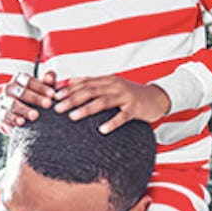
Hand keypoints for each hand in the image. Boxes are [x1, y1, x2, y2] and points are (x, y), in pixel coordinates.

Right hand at [0, 70, 56, 128]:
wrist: (12, 109)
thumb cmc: (31, 96)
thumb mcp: (40, 88)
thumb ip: (47, 82)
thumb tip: (51, 76)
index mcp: (19, 79)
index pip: (29, 81)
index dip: (41, 87)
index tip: (52, 94)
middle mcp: (9, 88)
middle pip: (22, 92)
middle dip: (36, 98)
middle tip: (48, 104)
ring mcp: (4, 101)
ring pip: (13, 104)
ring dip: (24, 110)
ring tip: (35, 116)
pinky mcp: (0, 113)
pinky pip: (5, 115)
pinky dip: (14, 119)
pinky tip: (22, 122)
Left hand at [53, 75, 170, 130]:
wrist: (157, 97)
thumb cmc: (130, 94)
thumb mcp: (111, 85)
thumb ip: (92, 83)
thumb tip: (70, 81)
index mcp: (107, 80)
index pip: (84, 83)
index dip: (68, 90)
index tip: (54, 97)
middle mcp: (115, 86)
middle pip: (89, 91)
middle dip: (72, 100)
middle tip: (57, 109)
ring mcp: (126, 96)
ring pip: (103, 101)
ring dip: (86, 109)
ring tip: (72, 117)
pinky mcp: (135, 108)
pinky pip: (122, 116)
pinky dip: (112, 123)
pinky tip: (102, 130)